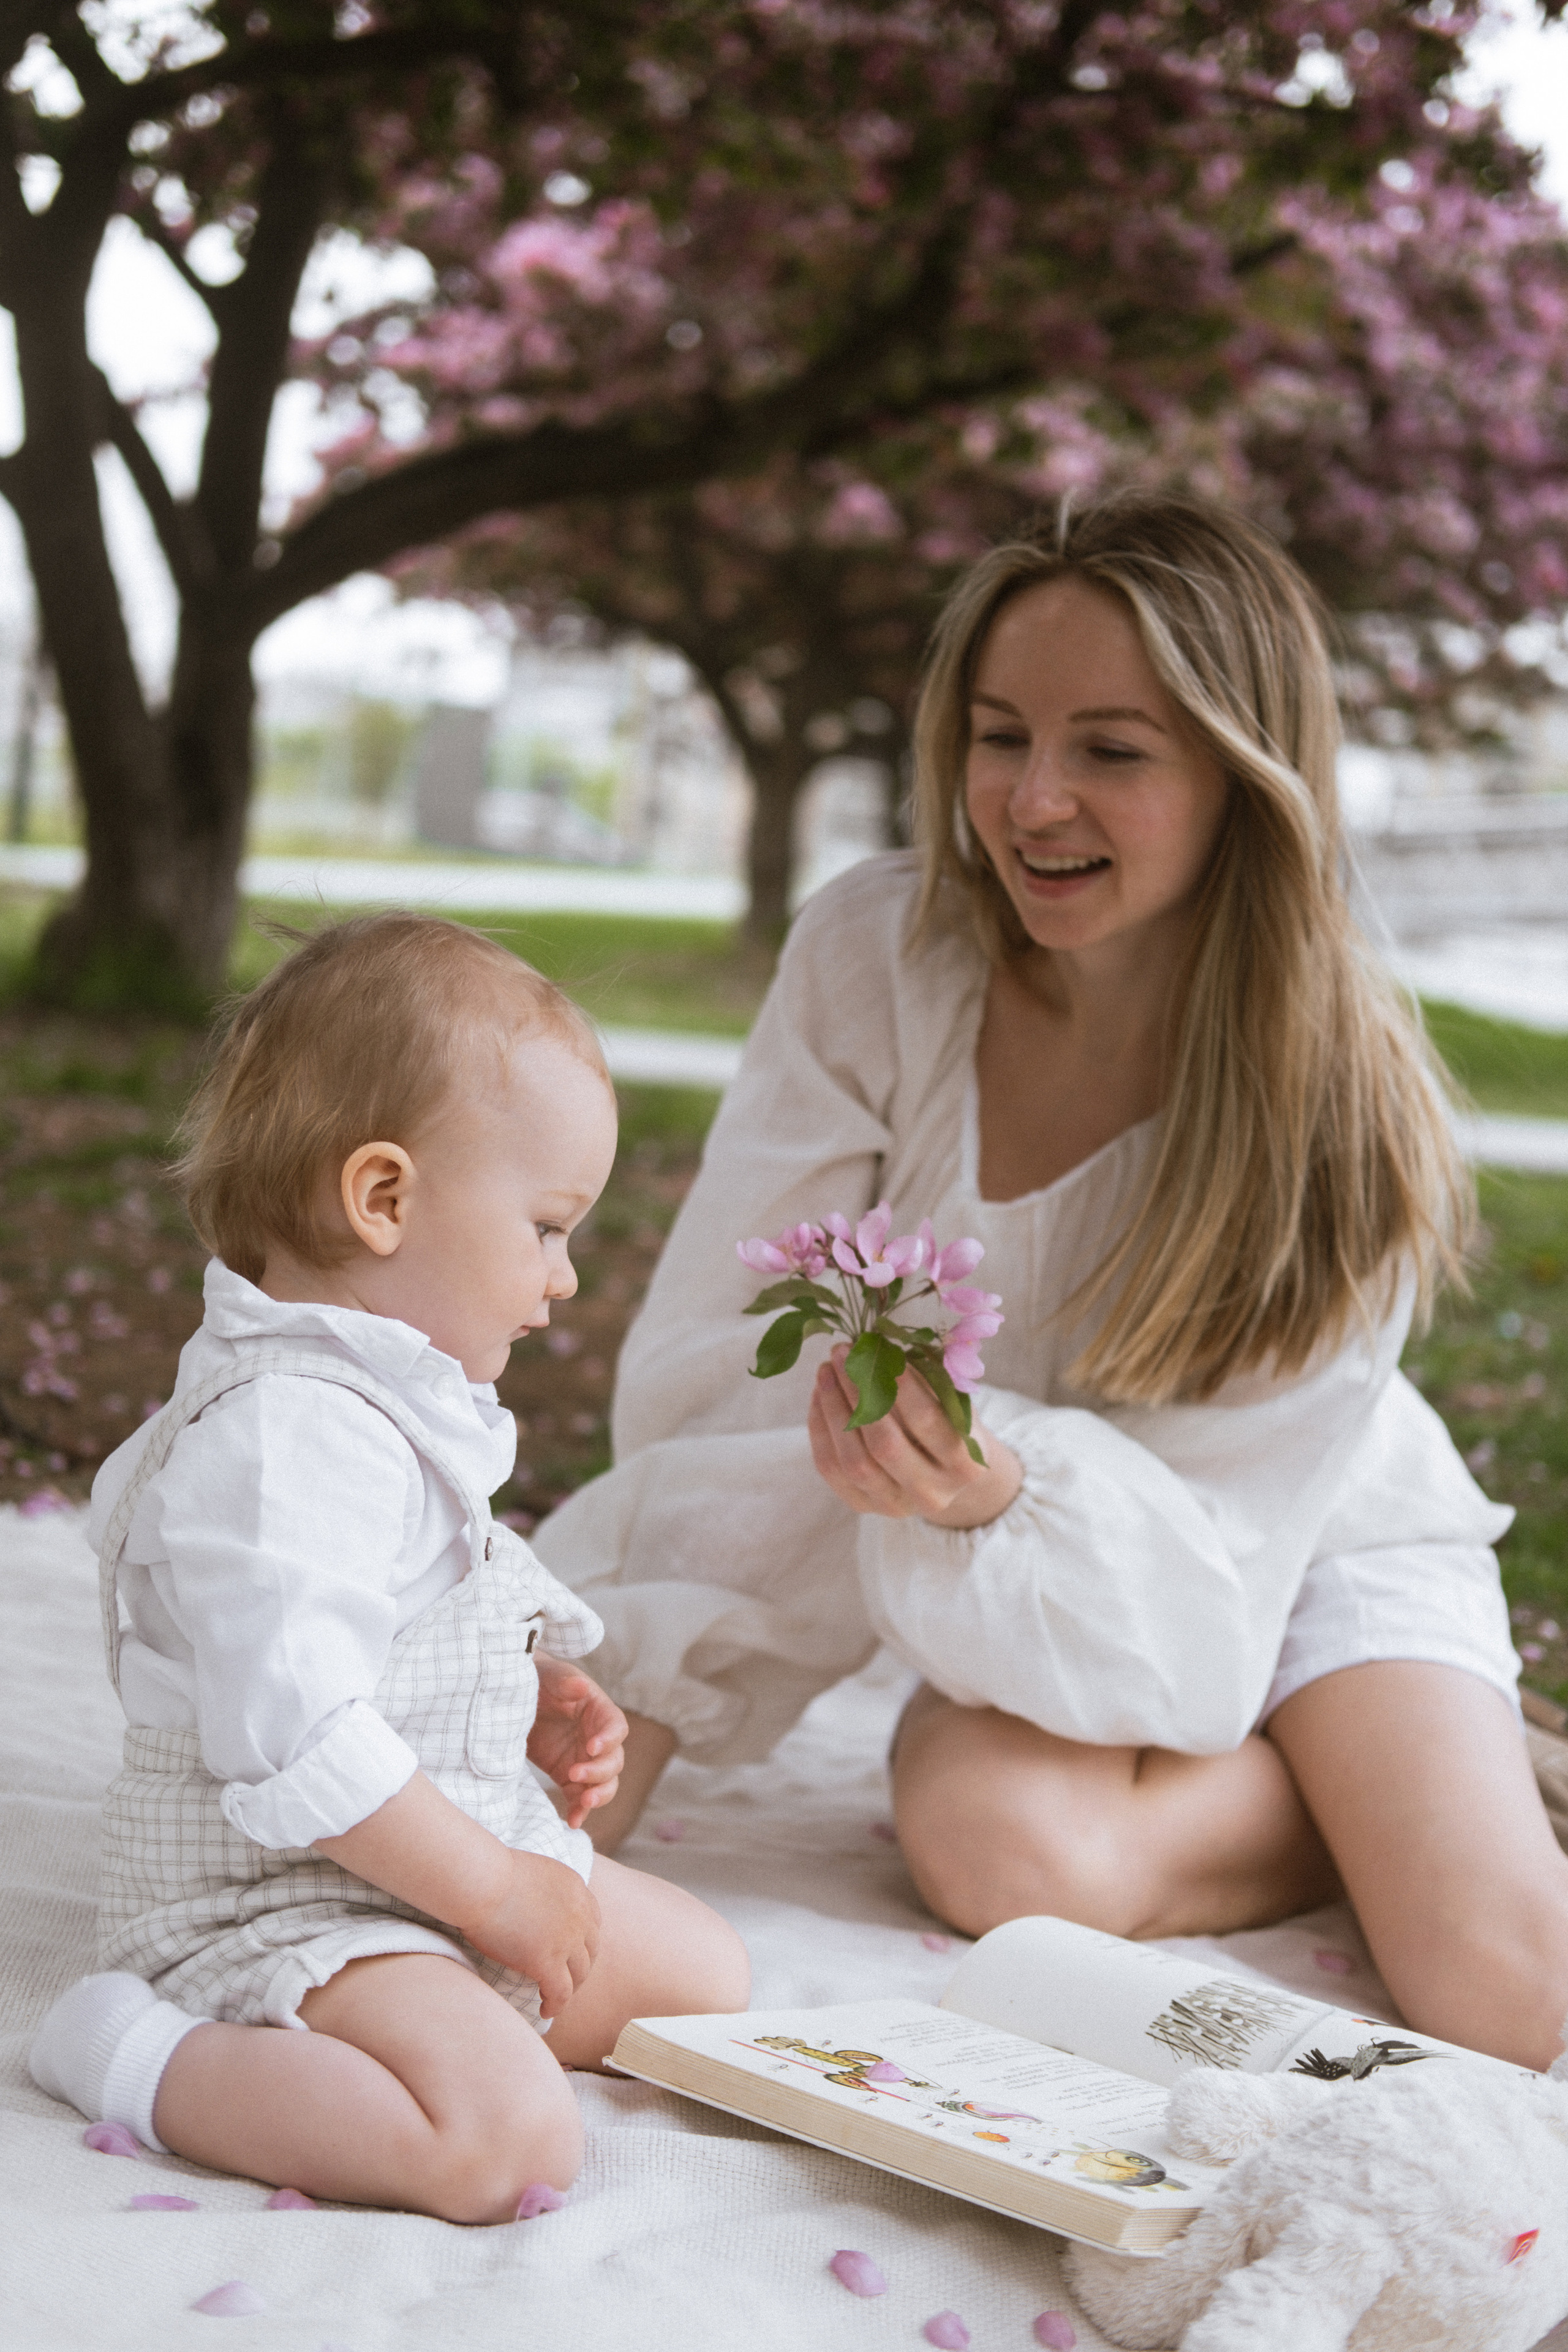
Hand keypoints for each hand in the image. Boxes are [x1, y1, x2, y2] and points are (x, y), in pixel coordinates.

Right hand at [458, 1847, 601, 2018]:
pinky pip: (561, 1993)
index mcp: (576, 1887)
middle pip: (590, 1950)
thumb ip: (545, 1891)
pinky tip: (546, 2010)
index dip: (584, 1941)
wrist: (481, 1881)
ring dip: (570, 1988)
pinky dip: (556, 2005)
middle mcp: (579, 1914)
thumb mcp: (533, 1873)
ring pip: (579, 1974)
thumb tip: (534, 1906)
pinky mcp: (548, 1962)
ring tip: (555, 1998)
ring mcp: (566, 1939)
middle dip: (580, 1966)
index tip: (572, 1953)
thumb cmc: (490, 1874)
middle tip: (565, 1978)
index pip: (593, 1921)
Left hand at [528, 1653, 627, 1829]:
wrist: (514, 1700)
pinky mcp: (568, 1778)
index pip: (616, 1728)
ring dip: (598, 1795)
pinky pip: (580, 1798)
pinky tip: (572, 1821)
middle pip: (614, 1761)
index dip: (609, 1739)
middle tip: (575, 1773)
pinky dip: (580, 1811)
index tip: (590, 1747)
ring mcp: (584, 1761)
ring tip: (584, 1802)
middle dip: (599, 1771)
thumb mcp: (550, 1676)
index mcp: (599, 1711)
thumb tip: (581, 1686)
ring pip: (605, 1784)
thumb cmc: (539, 1681)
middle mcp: (597, 1739)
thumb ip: (565, 1681)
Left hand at [808, 1344, 1022, 1529]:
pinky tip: (820, 1395)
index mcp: (965, 1466)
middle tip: (842, 1352)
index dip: (901, 1385)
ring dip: (834, 1409)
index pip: (928, 1422)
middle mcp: (933, 1494)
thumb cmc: (949, 1422)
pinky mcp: (863, 1506)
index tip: (879, 1348)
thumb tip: (887, 1340)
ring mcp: (895, 1506)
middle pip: (886, 1445)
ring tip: (826, 1370)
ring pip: (854, 1461)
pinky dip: (820, 1429)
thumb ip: (930, 1376)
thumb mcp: (952, 1400)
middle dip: (859, 1393)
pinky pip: (831, 1469)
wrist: (944, 1471)